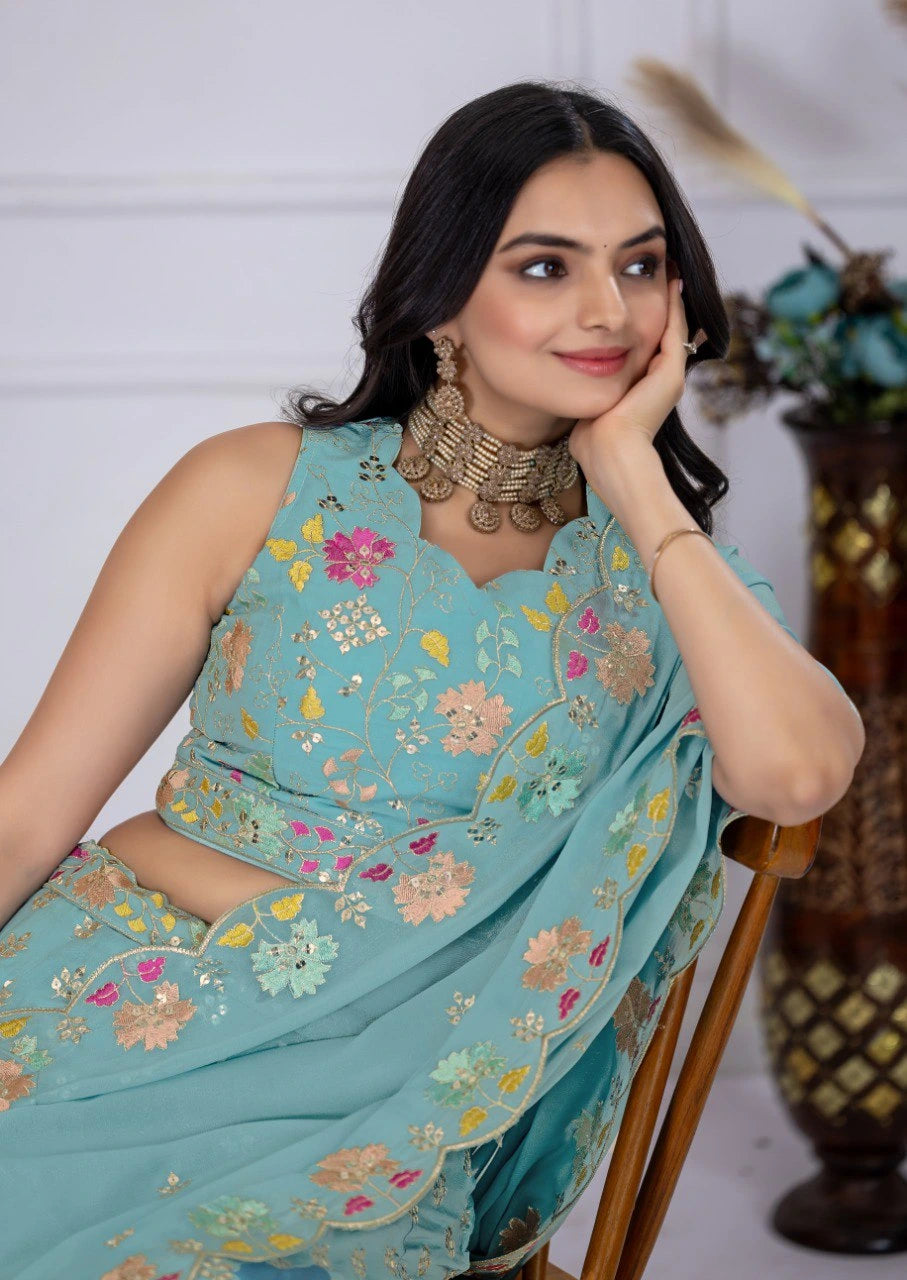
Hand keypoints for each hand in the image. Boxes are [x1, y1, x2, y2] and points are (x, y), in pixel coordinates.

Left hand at [567, 275, 706, 482]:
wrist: (609, 454)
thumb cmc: (592, 442)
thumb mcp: (589, 408)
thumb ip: (586, 393)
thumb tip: (566, 384)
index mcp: (642, 390)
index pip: (645, 347)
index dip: (640, 321)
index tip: (633, 295)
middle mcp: (660, 382)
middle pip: (662, 334)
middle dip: (658, 304)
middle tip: (660, 272)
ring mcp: (669, 378)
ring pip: (673, 328)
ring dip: (671, 299)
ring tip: (670, 270)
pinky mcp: (671, 374)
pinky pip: (675, 329)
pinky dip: (673, 305)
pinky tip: (670, 281)